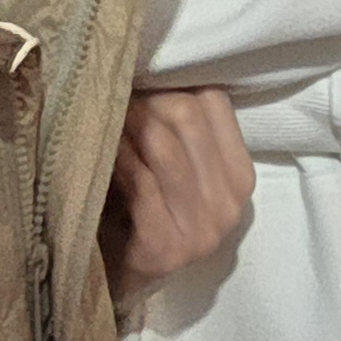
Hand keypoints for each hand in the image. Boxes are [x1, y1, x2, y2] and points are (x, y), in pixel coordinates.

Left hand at [100, 88, 252, 302]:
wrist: (122, 278)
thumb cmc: (144, 208)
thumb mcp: (176, 166)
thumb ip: (180, 125)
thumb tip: (154, 62)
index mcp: (241, 176)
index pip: (214, 101)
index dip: (172, 80)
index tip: (140, 76)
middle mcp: (231, 205)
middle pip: (186, 117)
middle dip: (144, 98)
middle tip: (113, 91)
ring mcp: (202, 231)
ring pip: (164, 146)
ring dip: (127, 123)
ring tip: (104, 113)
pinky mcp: (167, 249)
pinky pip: (141, 183)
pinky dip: (117, 156)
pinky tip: (100, 146)